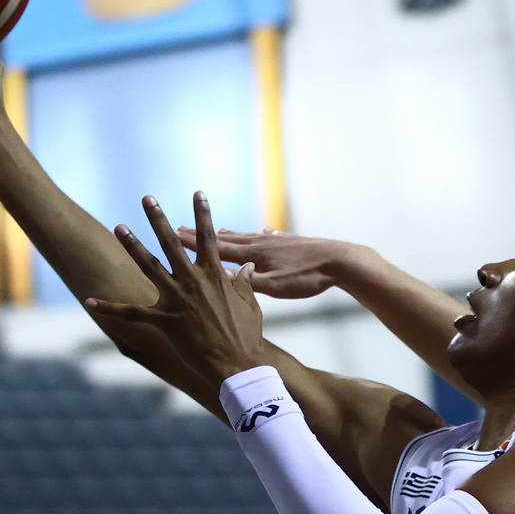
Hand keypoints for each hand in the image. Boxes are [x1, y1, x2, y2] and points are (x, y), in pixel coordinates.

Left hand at [85, 194, 267, 384]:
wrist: (237, 363)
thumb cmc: (246, 334)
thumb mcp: (250, 304)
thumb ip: (244, 282)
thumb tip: (246, 267)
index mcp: (215, 275)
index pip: (209, 238)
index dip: (203, 214)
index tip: (198, 193)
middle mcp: (193, 282)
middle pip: (171, 243)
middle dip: (158, 219)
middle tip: (147, 198)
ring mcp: (177, 300)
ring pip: (149, 267)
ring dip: (132, 245)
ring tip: (119, 226)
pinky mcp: (164, 321)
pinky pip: (132, 313)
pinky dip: (110, 307)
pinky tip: (89, 300)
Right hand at [176, 226, 358, 299]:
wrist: (340, 260)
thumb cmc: (308, 277)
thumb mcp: (276, 287)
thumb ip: (248, 284)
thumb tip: (221, 278)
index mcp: (254, 255)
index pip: (216, 247)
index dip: (193, 241)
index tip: (173, 232)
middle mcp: (261, 242)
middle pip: (226, 238)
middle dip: (203, 233)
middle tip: (180, 226)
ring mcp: (276, 240)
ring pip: (246, 236)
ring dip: (228, 233)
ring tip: (215, 228)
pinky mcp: (291, 242)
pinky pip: (270, 237)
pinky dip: (261, 235)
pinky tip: (265, 231)